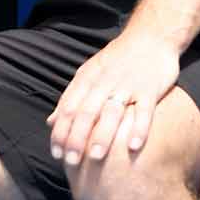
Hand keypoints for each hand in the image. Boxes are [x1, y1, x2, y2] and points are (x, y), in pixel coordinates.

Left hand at [46, 31, 179, 166]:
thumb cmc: (116, 61)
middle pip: (85, 113)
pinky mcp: (150, 88)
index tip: (56, 154)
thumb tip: (50, 122)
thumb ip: (70, 98)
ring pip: (111, 112)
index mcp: (86, 80)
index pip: (68, 109)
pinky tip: (132, 146)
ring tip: (95, 158)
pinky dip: (139, 127)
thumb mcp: (88, 75)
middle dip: (76, 138)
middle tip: (70, 162)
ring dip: (102, 135)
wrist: (150, 37)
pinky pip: (144, 109)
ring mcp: (127, 85)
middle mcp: (103, 83)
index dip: (61, 132)